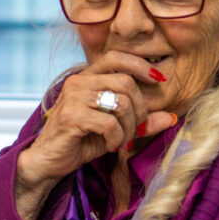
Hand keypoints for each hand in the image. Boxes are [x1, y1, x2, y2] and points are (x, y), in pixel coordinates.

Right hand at [18, 51, 177, 189]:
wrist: (47, 162)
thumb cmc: (78, 142)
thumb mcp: (114, 130)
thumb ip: (140, 121)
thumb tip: (171, 117)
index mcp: (86, 79)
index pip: (116, 57)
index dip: (140, 65)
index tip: (158, 81)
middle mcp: (78, 83)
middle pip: (125, 83)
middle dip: (140, 109)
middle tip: (138, 129)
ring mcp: (73, 98)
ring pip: (120, 103)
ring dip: (130, 127)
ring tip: (123, 140)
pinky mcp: (72, 117)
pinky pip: (109, 123)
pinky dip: (117, 138)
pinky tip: (111, 146)